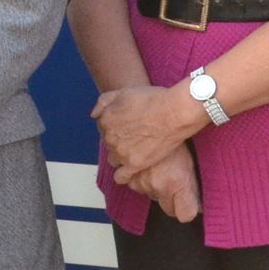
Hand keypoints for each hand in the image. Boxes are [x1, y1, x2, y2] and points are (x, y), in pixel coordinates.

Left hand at [93, 82, 208, 180]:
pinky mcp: (134, 164)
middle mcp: (109, 137)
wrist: (174, 112)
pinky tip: (132, 170)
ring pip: (114, 160)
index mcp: (105, 119)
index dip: (116, 127)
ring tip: (136, 153)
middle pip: (109, 144)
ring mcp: (121, 152)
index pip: (104, 128)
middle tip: (135, 138)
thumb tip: (94, 115)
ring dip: (121, 158)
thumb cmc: (153, 100)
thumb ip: (104, 102)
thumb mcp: (124, 92)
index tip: (127, 127)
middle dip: (119, 142)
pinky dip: (124, 176)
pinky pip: (121, 177)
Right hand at [120, 144, 199, 223]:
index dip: (186, 209)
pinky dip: (131, 173)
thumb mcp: (189, 162)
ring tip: (154, 165)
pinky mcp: (127, 172)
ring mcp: (140, 180)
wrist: (158, 116)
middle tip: (168, 175)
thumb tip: (199, 207)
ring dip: (147, 183)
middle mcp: (157, 185)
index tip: (187, 203)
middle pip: (162, 203)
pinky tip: (140, 162)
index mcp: (177, 184)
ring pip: (144, 192)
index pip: (184, 215)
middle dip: (165, 193)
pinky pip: (128, 180)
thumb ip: (191, 187)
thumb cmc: (176, 137)